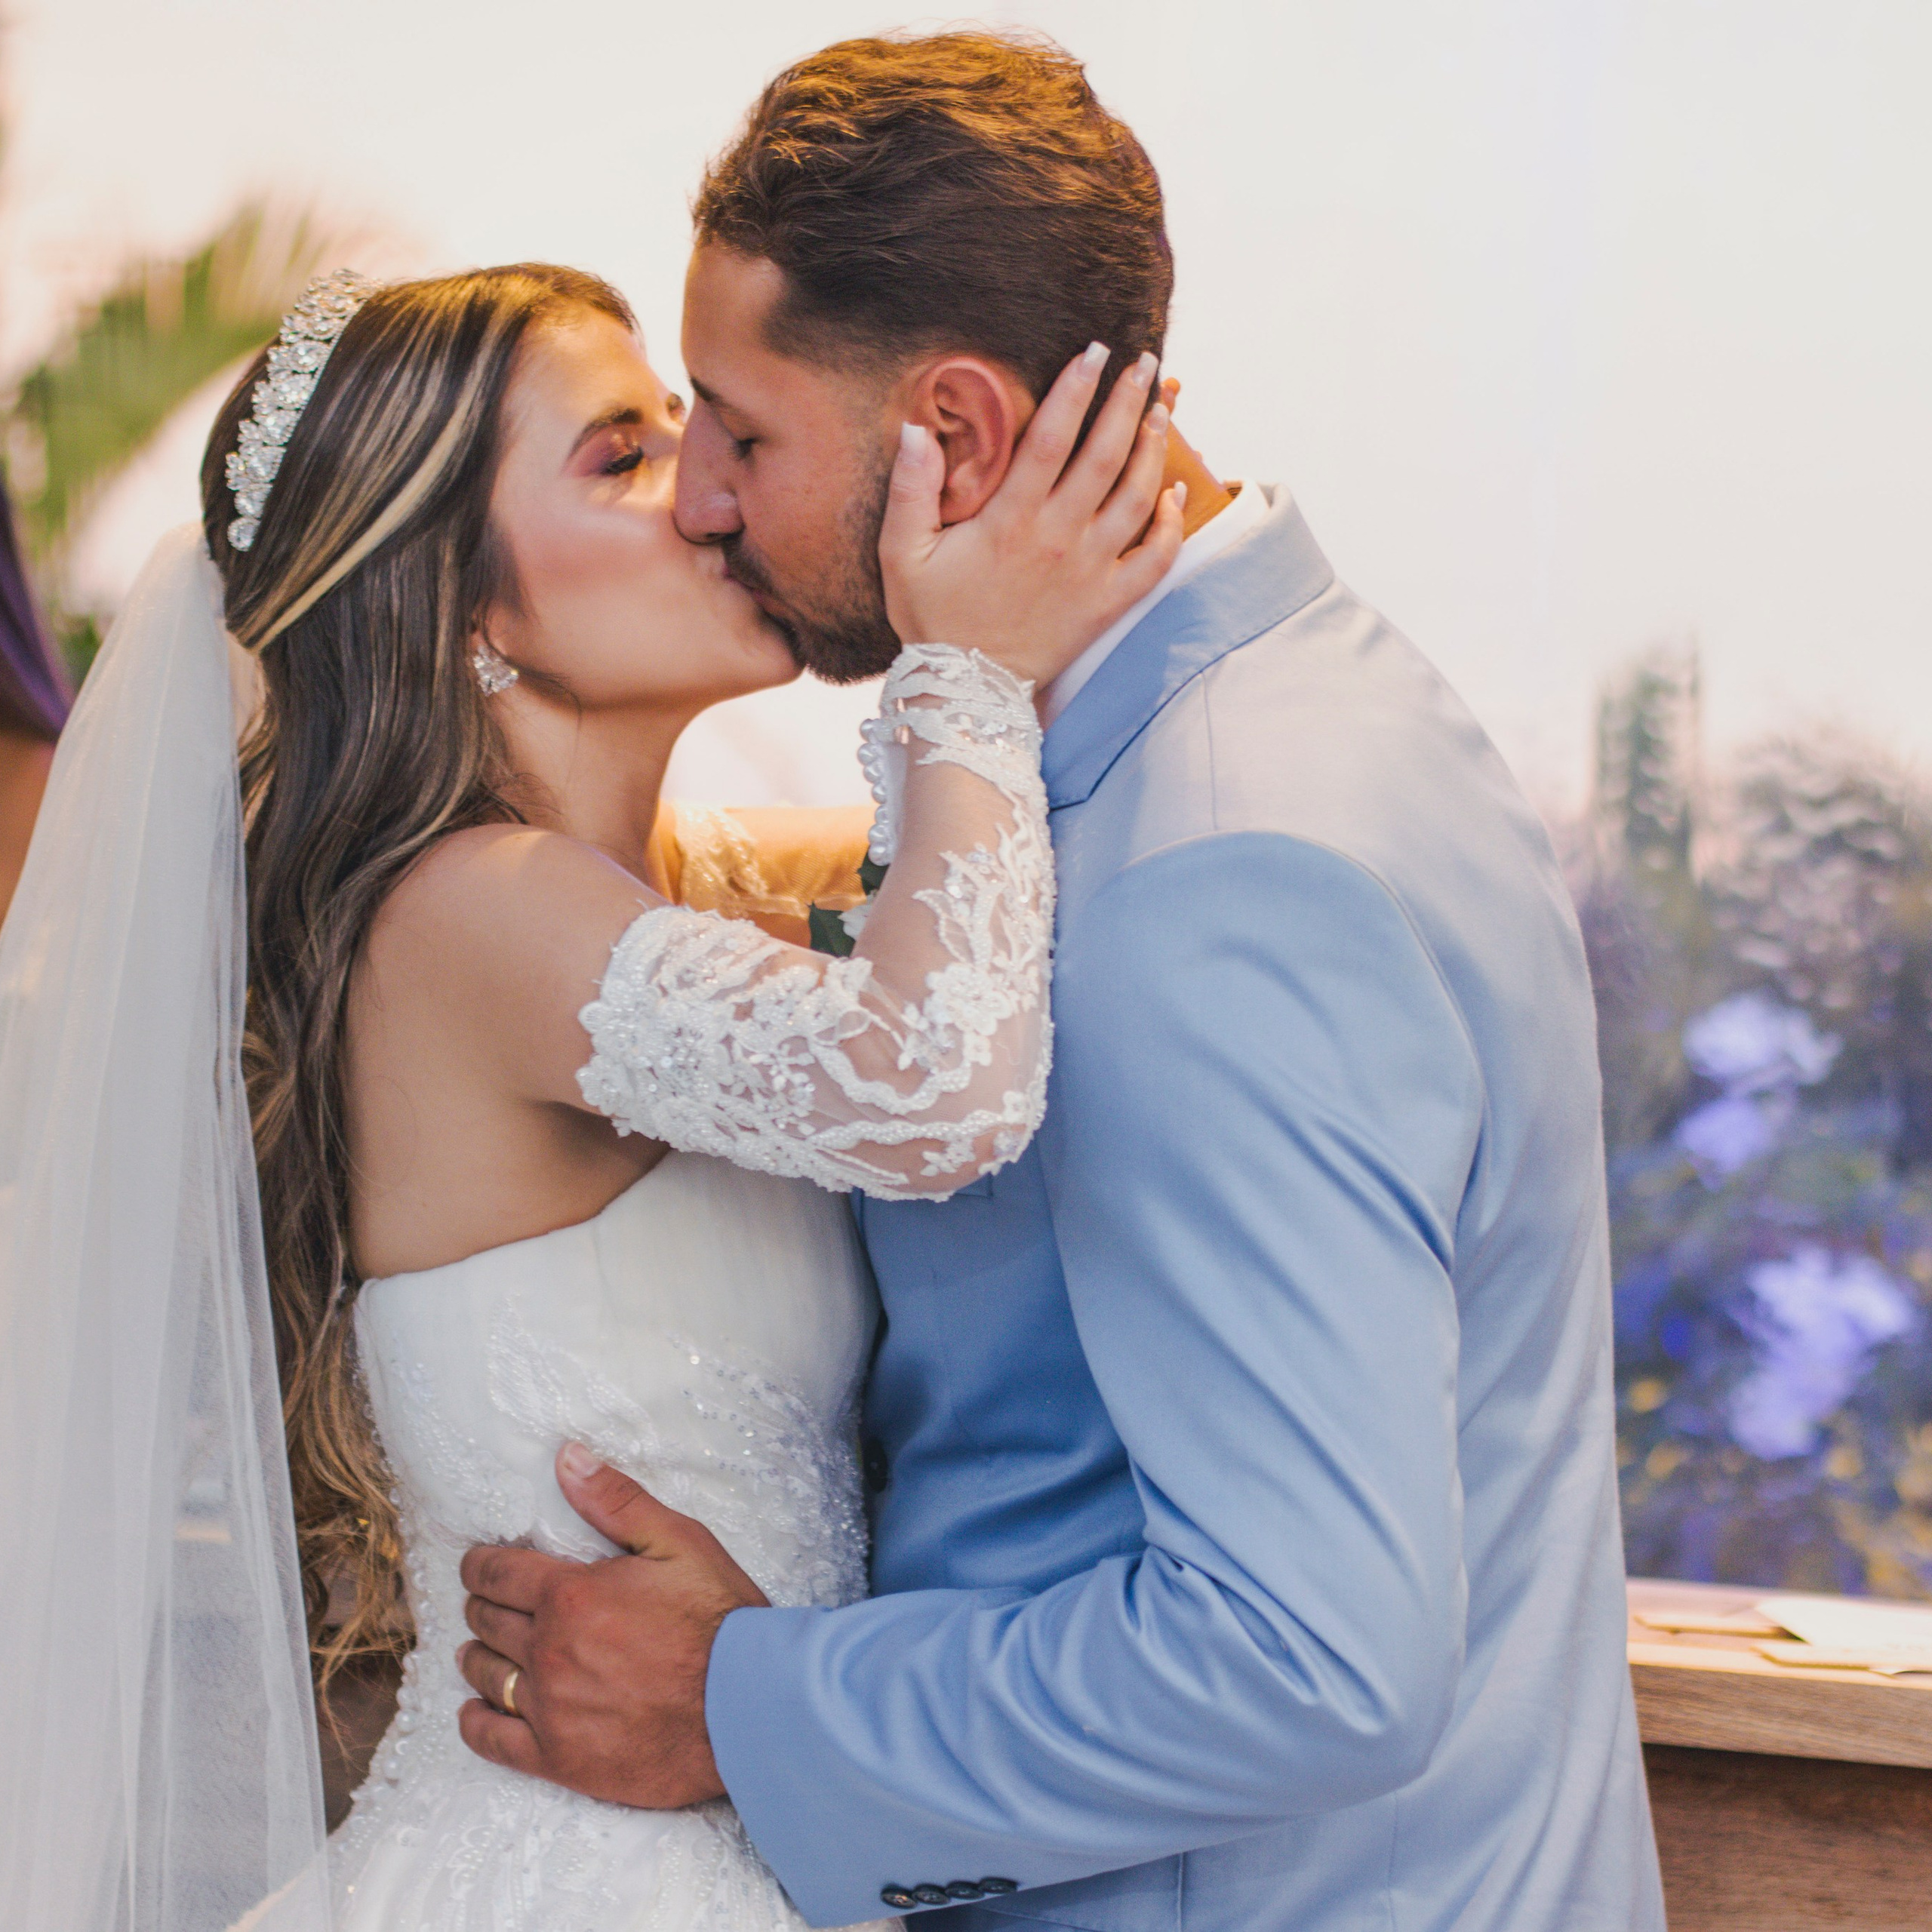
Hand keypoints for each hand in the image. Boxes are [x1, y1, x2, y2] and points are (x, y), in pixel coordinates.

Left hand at [456, 1442, 767, 1807]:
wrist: (750, 1708)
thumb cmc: (720, 1620)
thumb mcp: (679, 1541)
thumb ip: (616, 1500)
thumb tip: (566, 1459)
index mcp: (570, 1595)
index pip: (497, 1572)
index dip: (481, 1564)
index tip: (480, 1564)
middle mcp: (548, 1651)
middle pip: (487, 1622)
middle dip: (483, 1605)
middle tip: (489, 1603)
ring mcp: (551, 1710)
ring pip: (486, 1677)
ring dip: (478, 1657)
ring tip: (481, 1650)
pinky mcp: (561, 1760)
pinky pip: (494, 1742)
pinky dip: (476, 1722)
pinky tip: (476, 1711)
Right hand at [879, 344, 1185, 689]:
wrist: (966, 691)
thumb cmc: (933, 619)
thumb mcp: (902, 556)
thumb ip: (910, 491)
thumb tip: (916, 430)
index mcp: (1010, 521)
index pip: (1052, 439)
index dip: (1075, 390)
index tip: (1093, 352)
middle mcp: (1058, 540)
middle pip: (1106, 457)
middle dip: (1129, 402)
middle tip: (1146, 362)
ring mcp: (1089, 573)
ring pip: (1136, 499)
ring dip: (1154, 450)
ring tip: (1163, 410)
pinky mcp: (1106, 604)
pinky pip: (1154, 561)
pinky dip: (1170, 525)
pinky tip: (1173, 493)